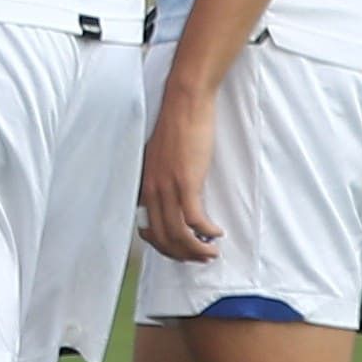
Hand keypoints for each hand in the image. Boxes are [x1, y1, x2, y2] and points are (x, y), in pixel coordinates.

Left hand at [137, 70, 221, 262]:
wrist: (184, 103)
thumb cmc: (177, 126)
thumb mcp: (162, 157)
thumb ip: (162, 177)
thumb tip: (174, 194)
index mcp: (145, 186)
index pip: (149, 229)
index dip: (165, 247)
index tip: (181, 251)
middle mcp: (152, 190)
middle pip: (163, 237)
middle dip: (183, 254)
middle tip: (201, 258)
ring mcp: (168, 187)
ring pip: (178, 233)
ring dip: (196, 249)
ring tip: (211, 252)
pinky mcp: (186, 182)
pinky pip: (194, 219)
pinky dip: (206, 232)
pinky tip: (217, 233)